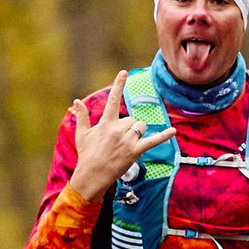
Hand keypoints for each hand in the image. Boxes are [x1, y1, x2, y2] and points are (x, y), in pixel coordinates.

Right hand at [64, 72, 173, 202]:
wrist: (92, 175)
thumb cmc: (86, 155)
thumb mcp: (82, 134)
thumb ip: (81, 116)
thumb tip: (76, 102)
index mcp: (105, 123)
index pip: (112, 100)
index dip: (119, 85)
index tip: (124, 72)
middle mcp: (117, 129)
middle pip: (132, 119)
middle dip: (129, 127)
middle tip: (119, 141)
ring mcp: (127, 140)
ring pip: (140, 127)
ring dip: (137, 133)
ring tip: (126, 145)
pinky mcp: (135, 151)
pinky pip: (153, 141)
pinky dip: (163, 136)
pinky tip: (173, 131)